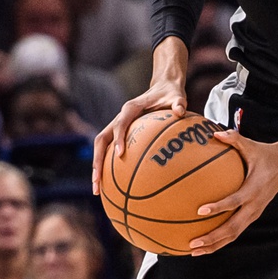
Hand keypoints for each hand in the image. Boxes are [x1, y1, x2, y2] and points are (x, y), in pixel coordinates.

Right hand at [91, 65, 188, 194]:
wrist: (163, 88)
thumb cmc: (170, 94)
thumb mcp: (177, 97)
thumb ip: (178, 103)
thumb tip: (180, 111)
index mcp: (131, 109)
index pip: (120, 124)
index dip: (118, 138)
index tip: (119, 154)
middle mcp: (119, 118)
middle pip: (101, 140)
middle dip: (97, 160)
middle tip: (98, 181)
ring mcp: (117, 127)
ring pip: (101, 148)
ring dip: (97, 167)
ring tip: (98, 190)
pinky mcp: (120, 135)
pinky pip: (109, 152)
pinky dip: (108, 167)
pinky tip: (111, 186)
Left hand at [188, 131, 277, 253]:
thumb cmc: (265, 154)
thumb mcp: (251, 145)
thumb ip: (233, 139)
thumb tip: (214, 133)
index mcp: (254, 189)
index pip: (234, 201)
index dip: (218, 207)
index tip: (200, 210)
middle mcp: (254, 206)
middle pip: (232, 228)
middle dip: (212, 238)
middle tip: (193, 244)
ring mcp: (254, 214)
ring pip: (233, 235)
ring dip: (214, 245)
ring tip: (193, 251)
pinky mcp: (251, 217)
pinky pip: (234, 232)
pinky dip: (219, 241)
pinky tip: (203, 245)